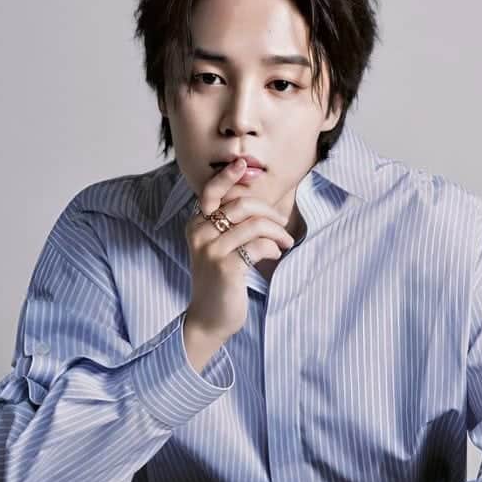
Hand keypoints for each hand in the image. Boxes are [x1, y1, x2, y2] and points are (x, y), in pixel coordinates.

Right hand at [185, 157, 294, 341]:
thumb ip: (233, 225)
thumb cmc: (222, 280)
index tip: (243, 164)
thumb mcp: (221, 248)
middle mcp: (199, 232)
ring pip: (254, 224)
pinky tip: (274, 256)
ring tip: (285, 243)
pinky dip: (272, 248)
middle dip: (270, 212)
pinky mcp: (224, 266)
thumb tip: (261, 204)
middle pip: (241, 204)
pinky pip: (257, 246)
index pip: (211, 192)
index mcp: (196, 224)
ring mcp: (210, 249)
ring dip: (277, 232)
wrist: (211, 317)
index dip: (228, 176)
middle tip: (284, 225)